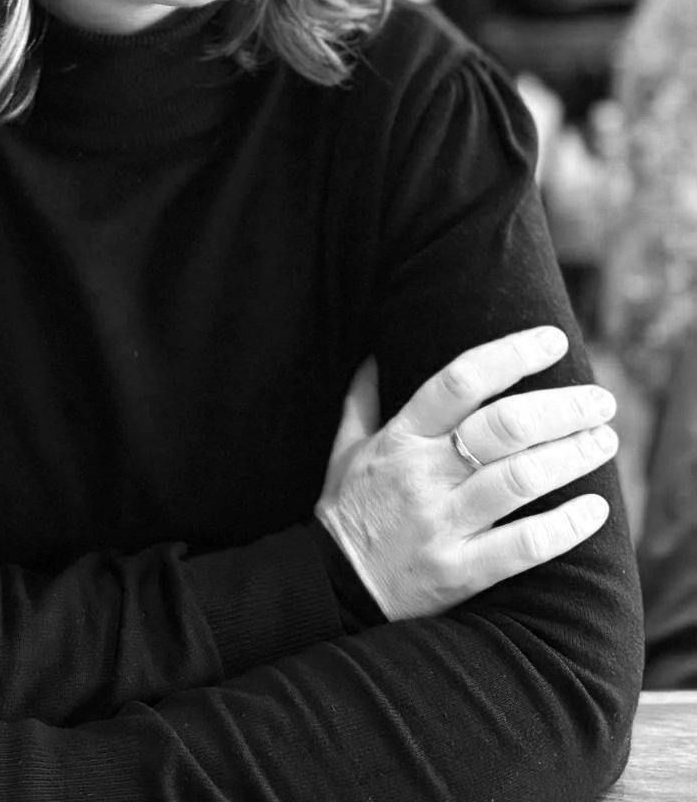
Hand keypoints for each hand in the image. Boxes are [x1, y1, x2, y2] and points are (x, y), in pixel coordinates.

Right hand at [315, 326, 616, 620]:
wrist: (331, 592)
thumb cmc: (347, 511)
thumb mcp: (346, 449)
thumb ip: (363, 400)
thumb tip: (376, 354)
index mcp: (400, 437)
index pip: (460, 381)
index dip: (510, 355)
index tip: (550, 342)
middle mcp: (423, 474)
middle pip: (504, 427)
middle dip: (561, 408)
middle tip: (600, 401)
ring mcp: (441, 524)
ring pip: (520, 479)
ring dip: (572, 456)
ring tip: (604, 442)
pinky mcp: (458, 572)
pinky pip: (523, 546)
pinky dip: (566, 527)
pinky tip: (595, 509)